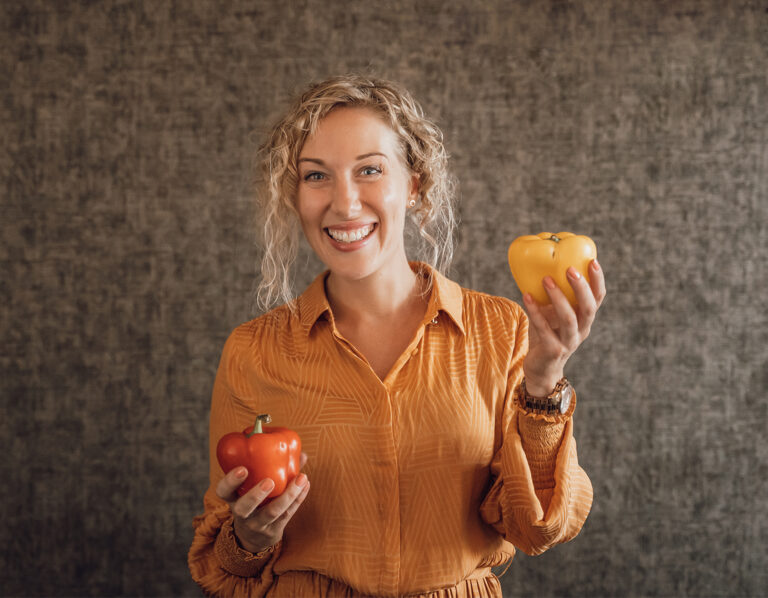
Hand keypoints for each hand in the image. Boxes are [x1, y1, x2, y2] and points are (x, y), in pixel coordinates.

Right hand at [216, 452, 309, 553]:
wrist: (254, 537)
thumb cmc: (255, 501)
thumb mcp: (251, 487)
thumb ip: (268, 467)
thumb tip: (298, 452)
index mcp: (233, 498)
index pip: (223, 491)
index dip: (230, 481)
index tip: (242, 469)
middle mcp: (242, 513)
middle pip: (244, 507)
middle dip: (255, 494)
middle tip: (269, 481)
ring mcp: (257, 524)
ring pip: (271, 513)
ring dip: (288, 495)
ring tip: (301, 478)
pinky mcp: (273, 530)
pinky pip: (287, 515)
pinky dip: (298, 499)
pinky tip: (306, 485)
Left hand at [522, 259, 605, 395]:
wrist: (541, 369)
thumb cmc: (547, 335)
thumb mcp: (552, 314)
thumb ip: (552, 296)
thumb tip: (540, 266)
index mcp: (585, 319)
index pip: (598, 298)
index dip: (597, 280)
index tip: (593, 261)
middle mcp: (581, 330)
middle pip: (589, 308)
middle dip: (581, 287)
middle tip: (570, 269)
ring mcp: (568, 342)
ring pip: (568, 318)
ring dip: (558, 297)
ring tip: (546, 279)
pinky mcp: (552, 350)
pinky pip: (544, 329)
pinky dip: (535, 311)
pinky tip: (526, 296)